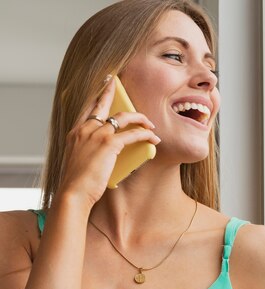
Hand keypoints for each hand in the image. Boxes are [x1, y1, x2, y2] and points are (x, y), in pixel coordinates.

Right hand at [57, 75, 160, 207]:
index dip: (96, 96)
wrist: (73, 192)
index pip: (87, 108)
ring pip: (123, 117)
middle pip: (102, 104)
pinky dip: (145, 134)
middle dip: (111, 91)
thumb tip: (109, 152)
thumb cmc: (78, 183)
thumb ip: (90, 151)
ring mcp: (96, 135)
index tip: (103, 86)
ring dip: (140, 119)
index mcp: (76, 132)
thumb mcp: (80, 161)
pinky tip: (153, 138)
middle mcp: (85, 129)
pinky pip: (133, 134)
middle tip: (116, 82)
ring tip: (150, 124)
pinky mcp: (108, 144)